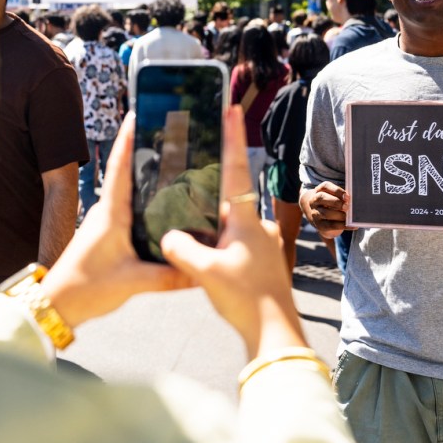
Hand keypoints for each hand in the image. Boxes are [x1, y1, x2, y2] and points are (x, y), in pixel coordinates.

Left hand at [40, 114, 190, 328]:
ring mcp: (105, 224)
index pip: (119, 168)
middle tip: (164, 133)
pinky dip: (143, 201)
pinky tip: (160, 205)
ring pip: (128, 192)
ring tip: (168, 162)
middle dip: (142, 151)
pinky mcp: (107, 237)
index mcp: (110, 214)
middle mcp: (106, 213)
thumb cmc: (86, 289)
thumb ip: (169, 276)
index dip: (127, 140)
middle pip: (125, 173)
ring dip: (143, 176)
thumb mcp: (133, 283)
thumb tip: (201, 272)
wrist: (57, 306)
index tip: (135, 114)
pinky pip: (128, 211)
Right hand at [160, 106, 306, 358]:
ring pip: (231, 223)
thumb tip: (168, 237)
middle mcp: (258, 226)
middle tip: (196, 175)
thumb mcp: (204, 272)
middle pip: (230, 197)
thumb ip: (181, 248)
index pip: (236, 169)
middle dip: (212, 188)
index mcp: (246, 220)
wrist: (274, 333)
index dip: (232, 137)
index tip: (231, 109)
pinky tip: (206, 256)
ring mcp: (263, 244)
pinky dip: (220, 243)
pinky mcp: (261, 262)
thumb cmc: (245, 298)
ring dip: (214, 223)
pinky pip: (235, 242)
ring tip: (193, 229)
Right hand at [299, 181, 348, 238]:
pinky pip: (331, 225)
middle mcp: (314, 201)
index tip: (347, 196)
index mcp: (319, 191)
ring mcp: (314, 213)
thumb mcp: (333, 197)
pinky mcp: (319, 225)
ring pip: (326, 213)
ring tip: (350, 217)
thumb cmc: (331, 205)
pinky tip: (352, 225)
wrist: (319, 218)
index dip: (336, 190)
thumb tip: (353, 201)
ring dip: (340, 215)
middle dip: (336, 202)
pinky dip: (343, 225)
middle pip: (322, 197)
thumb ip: (342, 197)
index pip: (325, 186)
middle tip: (347, 206)